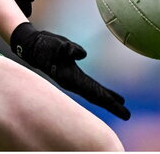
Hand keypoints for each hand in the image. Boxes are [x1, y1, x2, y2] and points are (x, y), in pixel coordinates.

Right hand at [11, 22, 130, 119]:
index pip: (92, 90)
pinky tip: (110, 96)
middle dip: (110, 105)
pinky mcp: (74, 76)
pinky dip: (101, 93)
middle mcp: (72, 82)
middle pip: (95, 96)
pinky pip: (91, 88)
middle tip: (126, 115)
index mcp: (70, 77)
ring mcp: (73, 80)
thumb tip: (82, 54)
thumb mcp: (57, 43)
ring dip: (106, 100)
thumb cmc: (45, 44)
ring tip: (122, 105)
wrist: (33, 47)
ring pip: (93, 93)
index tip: (118, 106)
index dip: (106, 99)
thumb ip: (69, 49)